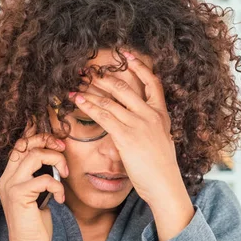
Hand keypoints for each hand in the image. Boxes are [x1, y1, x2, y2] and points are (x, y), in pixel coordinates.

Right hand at [0, 123, 69, 240]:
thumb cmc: (36, 224)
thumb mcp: (39, 195)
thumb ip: (41, 177)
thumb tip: (55, 160)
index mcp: (10, 176)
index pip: (19, 145)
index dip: (37, 135)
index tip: (57, 140)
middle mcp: (7, 178)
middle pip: (25, 144)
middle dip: (47, 141)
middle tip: (63, 150)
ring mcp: (11, 186)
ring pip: (34, 156)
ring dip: (56, 161)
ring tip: (64, 175)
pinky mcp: (20, 196)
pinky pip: (43, 179)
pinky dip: (57, 186)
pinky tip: (61, 199)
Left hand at [70, 51, 184, 205]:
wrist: (165, 185)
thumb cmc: (162, 169)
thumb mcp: (161, 142)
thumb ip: (150, 128)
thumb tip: (137, 125)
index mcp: (162, 115)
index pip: (153, 82)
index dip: (139, 66)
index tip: (126, 55)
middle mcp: (151, 115)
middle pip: (125, 87)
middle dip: (104, 78)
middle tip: (88, 72)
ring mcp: (139, 124)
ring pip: (110, 101)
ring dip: (90, 92)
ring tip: (76, 86)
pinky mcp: (126, 136)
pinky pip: (103, 116)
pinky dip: (88, 106)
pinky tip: (77, 101)